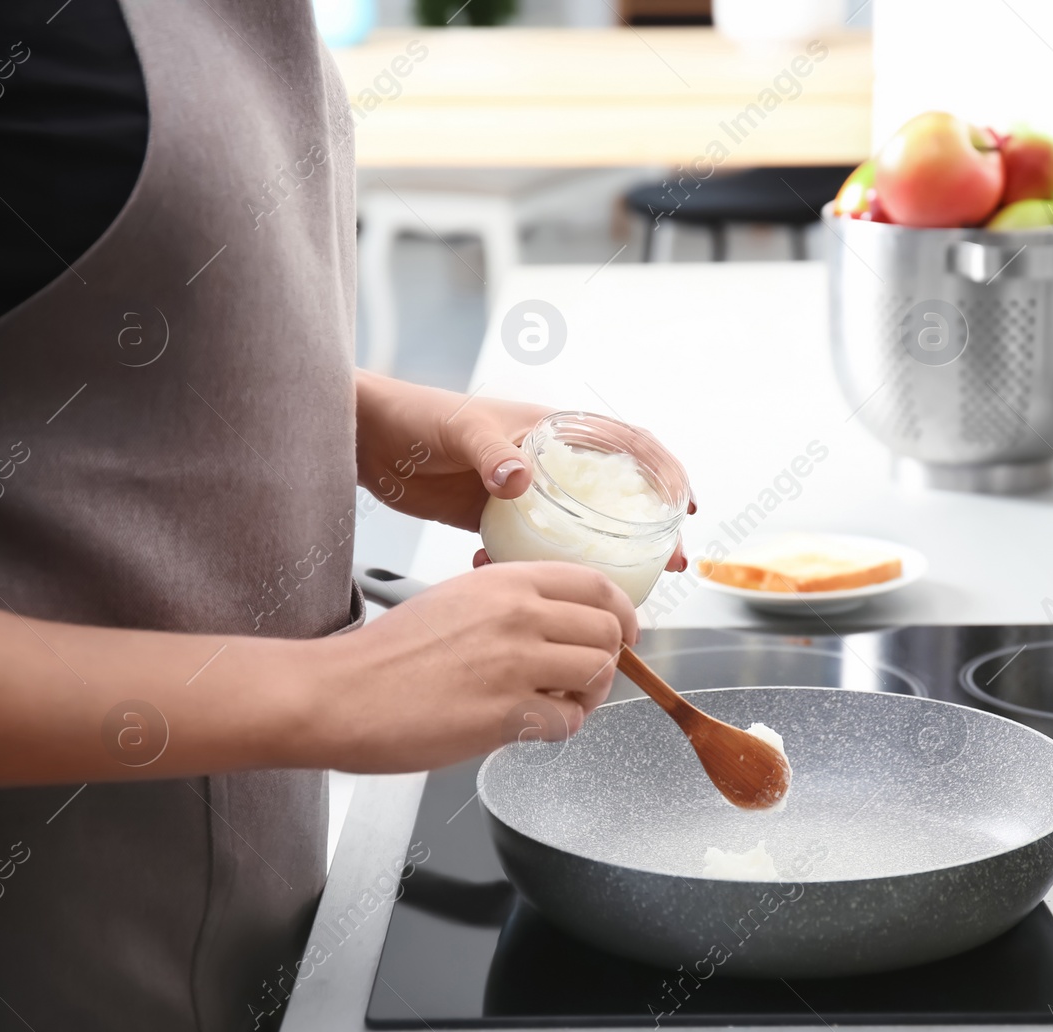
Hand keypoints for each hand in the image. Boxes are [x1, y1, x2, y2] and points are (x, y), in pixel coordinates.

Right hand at [309, 562, 639, 773]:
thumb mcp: (455, 599)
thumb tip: (557, 621)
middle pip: (607, 631)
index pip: (597, 584)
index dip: (621, 612)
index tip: (623, 632)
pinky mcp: (506, 714)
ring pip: (598, 675)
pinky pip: (568, 722)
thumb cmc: (387, 654)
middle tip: (586, 679)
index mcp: (506, 581)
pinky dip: (559, 729)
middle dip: (608, 660)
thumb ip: (509, 603)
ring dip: (589, 696)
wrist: (340, 693)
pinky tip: (531, 726)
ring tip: (558, 704)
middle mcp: (518, 615)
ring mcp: (515, 664)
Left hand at [354, 370, 690, 570]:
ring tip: (618, 594)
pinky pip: (533, 550)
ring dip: (601, 562)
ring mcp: (526, 494)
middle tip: (673, 565)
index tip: (685, 507)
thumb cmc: (416, 417)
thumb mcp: (461, 429)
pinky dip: (539, 570)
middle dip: (652, 531)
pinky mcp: (497, 520)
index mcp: (554, 431)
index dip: (666, 473)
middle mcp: (548, 463)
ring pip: (580, 530)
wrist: (366, 439)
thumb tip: (520, 479)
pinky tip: (528, 586)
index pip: (629, 444)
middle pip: (617, 496)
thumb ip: (493, 451)